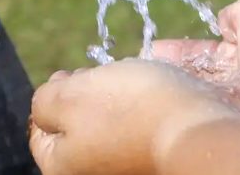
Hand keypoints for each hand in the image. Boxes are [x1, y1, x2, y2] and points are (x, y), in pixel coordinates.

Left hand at [29, 59, 239, 174]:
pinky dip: (142, 110)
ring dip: (116, 99)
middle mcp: (93, 174)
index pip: (40, 131)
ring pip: (109, 124)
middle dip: (86, 94)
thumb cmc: (130, 110)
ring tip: (133, 83)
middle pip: (76, 126)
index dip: (53, 94)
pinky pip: (138, 129)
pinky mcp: (153, 159)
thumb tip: (48, 102)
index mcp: (62, 167)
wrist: (199, 130)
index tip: (72, 75)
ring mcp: (125, 168)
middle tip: (104, 78)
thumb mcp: (69, 95)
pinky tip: (154, 96)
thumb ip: (44, 100)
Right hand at [153, 0, 239, 137]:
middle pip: (206, 71)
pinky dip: (187, 102)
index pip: (216, 44)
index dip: (188, 48)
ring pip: (205, 89)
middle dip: (176, 67)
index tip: (158, 48)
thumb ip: (239, 12)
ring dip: (177, 83)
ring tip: (143, 80)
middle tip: (144, 65)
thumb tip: (225, 19)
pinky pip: (210, 108)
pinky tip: (159, 97)